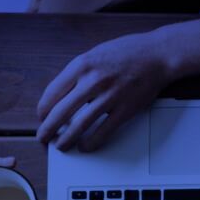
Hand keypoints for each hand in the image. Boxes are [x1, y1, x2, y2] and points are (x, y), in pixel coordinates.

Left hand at [36, 31, 176, 151]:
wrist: (157, 55)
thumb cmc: (128, 53)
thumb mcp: (95, 54)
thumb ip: (79, 72)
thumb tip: (64, 94)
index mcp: (81, 65)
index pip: (52, 92)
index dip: (43, 109)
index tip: (42, 117)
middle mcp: (93, 81)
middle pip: (61, 111)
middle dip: (48, 129)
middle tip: (43, 138)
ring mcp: (110, 97)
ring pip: (80, 124)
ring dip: (67, 139)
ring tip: (61, 146)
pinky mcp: (125, 109)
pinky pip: (104, 130)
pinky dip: (92, 141)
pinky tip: (85, 146)